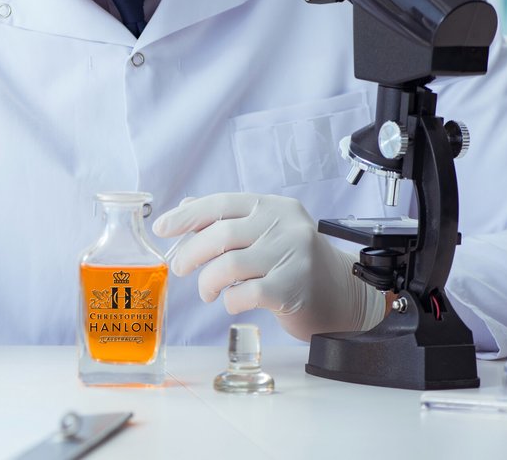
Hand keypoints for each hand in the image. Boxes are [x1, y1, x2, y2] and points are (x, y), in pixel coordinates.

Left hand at [152, 193, 384, 340]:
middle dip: (191, 252)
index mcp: (273, 206)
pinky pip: (246, 294)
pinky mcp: (293, 288)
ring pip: (229, 265)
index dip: (187, 216)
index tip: (162, 228)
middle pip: (221, 234)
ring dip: (207, 281)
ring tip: (206, 292)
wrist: (345, 294)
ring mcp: (292, 256)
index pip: (221, 204)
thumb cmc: (295, 262)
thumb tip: (184, 207)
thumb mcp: (266, 232)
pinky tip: (231, 303)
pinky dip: (230, 301)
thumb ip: (229, 219)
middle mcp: (284, 226)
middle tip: (179, 267)